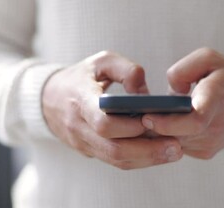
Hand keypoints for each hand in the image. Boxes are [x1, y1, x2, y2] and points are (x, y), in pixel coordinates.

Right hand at [42, 51, 182, 169]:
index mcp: (80, 101)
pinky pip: (115, 161)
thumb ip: (126, 70)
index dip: (129, 127)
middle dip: (148, 151)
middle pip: (114, 149)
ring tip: (174, 152)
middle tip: (176, 148)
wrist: (48, 99)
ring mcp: (83, 143)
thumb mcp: (101, 61)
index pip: (103, 123)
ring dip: (147, 159)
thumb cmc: (81, 76)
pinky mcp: (89, 151)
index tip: (153, 121)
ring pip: (116, 160)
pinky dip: (138, 159)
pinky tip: (159, 153)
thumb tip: (145, 94)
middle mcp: (79, 127)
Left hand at [142, 48, 223, 159]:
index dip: (169, 122)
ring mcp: (211, 143)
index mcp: (216, 98)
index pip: (195, 120)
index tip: (147, 116)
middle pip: (176, 134)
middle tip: (133, 114)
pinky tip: (162, 123)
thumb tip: (170, 92)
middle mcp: (215, 126)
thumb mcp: (208, 58)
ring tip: (145, 116)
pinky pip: (178, 145)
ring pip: (173, 142)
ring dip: (157, 132)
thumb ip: (184, 69)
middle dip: (152, 126)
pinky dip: (167, 136)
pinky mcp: (206, 152)